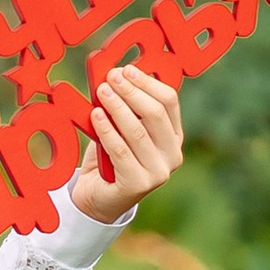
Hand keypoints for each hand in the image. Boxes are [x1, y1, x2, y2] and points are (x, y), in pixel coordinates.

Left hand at [71, 64, 184, 220]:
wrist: (97, 199)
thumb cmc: (109, 158)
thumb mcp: (121, 129)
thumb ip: (125, 108)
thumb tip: (116, 76)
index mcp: (174, 137)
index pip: (169, 102)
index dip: (147, 82)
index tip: (126, 70)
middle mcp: (172, 155)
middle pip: (154, 114)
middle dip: (131, 92)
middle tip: (110, 78)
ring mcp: (158, 172)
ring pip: (137, 131)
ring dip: (117, 107)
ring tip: (101, 91)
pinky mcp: (137, 185)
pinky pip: (120, 150)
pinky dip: (106, 130)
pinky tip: (95, 115)